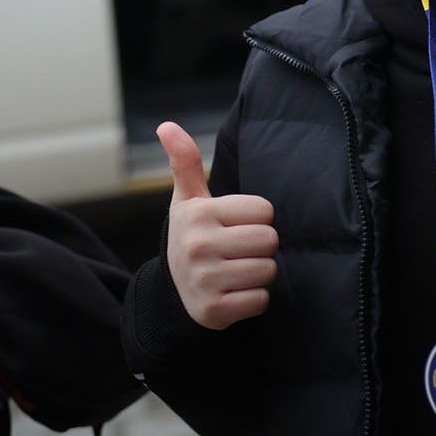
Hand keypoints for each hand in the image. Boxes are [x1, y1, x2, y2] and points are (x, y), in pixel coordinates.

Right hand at [160, 121, 278, 329]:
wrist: (174, 291)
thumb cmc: (192, 235)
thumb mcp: (188, 200)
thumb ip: (185, 162)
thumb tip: (166, 124)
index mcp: (197, 214)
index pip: (264, 211)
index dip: (255, 219)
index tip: (234, 226)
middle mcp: (198, 246)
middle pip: (269, 240)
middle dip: (259, 247)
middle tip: (236, 250)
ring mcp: (205, 280)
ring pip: (267, 271)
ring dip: (258, 273)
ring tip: (234, 271)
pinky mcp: (214, 311)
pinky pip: (260, 300)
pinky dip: (253, 299)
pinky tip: (233, 293)